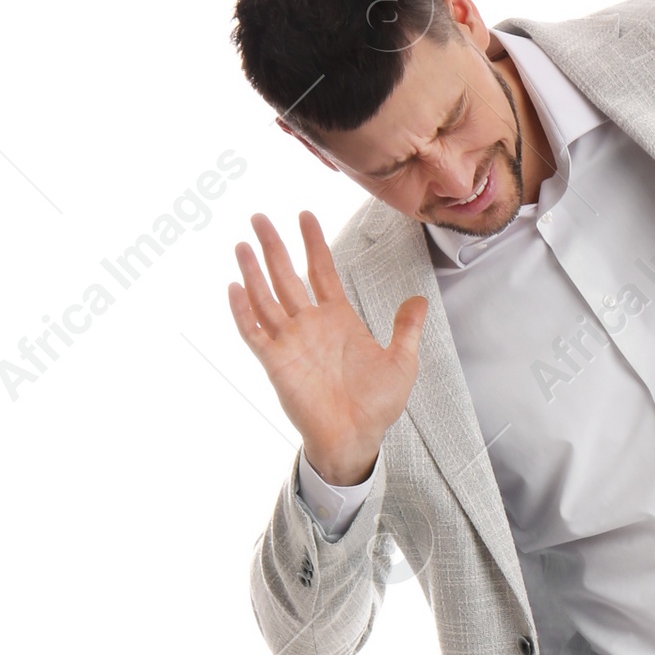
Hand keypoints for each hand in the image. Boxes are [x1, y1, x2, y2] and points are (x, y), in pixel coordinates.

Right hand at [229, 211, 426, 485]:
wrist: (357, 438)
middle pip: (287, 275)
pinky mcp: (276, 362)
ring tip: (242, 244)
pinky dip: (243, 311)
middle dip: (274, 246)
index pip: (321, 271)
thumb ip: (406, 330)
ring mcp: (291, 342)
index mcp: (339, 319)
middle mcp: (311, 325)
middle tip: (259, 216)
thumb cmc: (377, 406)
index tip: (305, 216)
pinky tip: (235, 287)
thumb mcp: (401, 363)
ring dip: (253, 271)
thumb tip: (419, 301)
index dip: (313, 243)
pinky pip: (254, 332)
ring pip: (266, 298)